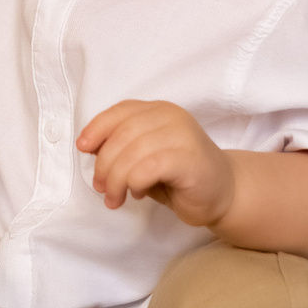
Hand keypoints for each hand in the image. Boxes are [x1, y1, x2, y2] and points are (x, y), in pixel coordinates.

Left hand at [78, 100, 235, 228]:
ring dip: (116, 180)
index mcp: (159, 110)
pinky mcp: (190, 159)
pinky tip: (139, 193)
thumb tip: (89, 147)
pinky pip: (149, 168)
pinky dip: (135, 183)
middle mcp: (171, 116)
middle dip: (104, 165)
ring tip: (116, 198)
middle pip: (122, 134)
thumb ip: (122, 147)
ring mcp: (183, 135)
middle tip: (102, 188)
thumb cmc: (179, 175)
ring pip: (132, 152)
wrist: (224, 192)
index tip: (83, 149)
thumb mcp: (144, 156)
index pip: (120, 112)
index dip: (96, 129)